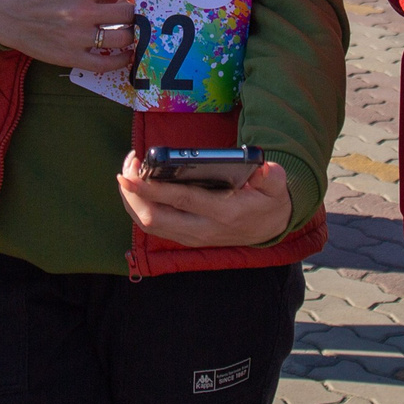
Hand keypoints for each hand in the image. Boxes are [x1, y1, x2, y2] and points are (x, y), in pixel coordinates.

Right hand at [0, 0, 138, 70]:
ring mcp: (78, 36)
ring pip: (123, 38)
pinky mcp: (72, 57)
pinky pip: (107, 63)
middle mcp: (82, 11)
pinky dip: (121, 60)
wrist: (9, 16)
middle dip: (133, 14)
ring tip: (128, 34)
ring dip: (130, 36)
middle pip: (128, 14)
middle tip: (130, 17)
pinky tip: (125, 55)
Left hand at [116, 154, 291, 248]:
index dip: (152, 188)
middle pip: (154, 217)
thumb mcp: (276, 187)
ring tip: (128, 173)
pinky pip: (153, 226)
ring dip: (132, 200)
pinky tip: (136, 188)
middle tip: (127, 168)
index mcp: (223, 212)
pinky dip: (138, 207)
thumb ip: (271, 177)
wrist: (270, 228)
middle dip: (133, 194)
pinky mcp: (185, 237)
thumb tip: (262, 167)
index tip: (132, 174)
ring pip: (148, 224)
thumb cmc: (268, 202)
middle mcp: (202, 228)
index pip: (181, 200)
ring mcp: (191, 236)